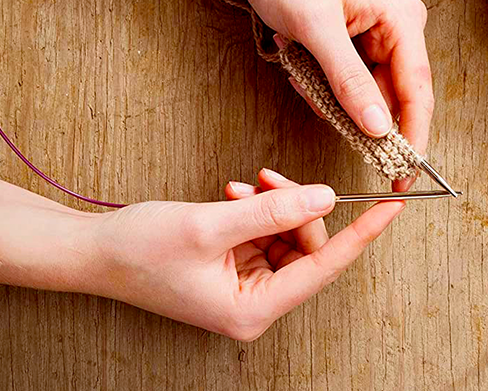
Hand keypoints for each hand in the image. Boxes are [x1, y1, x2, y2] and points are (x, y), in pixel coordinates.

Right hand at [86, 169, 403, 340]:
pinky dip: (257, 208)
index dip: (361, 235)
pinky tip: (234, 194)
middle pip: (306, 246)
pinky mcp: (235, 266)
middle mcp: (255, 303)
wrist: (94, 252)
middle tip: (267, 177)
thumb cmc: (141, 248)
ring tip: (240, 186)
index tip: (392, 208)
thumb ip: (271, 210)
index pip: (324, 268)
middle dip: (293, 205)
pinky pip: (266, 231)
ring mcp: (246, 285)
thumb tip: (325, 198)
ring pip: (288, 234)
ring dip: (272, 203)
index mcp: (252, 310)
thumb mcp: (210, 224)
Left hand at [235, 0, 434, 189]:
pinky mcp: (354, 43)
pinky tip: (300, 65)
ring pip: (366, 95)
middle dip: (356, 113)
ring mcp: (378, 36)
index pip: (417, 91)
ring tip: (302, 70)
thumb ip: (349, 81)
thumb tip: (380, 129)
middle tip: (322, 109)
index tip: (403, 178)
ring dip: (333, 98)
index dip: (411, 138)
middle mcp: (398, 28)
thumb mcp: (316, 28)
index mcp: (402, 19)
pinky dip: (323, 88)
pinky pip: (347, 84)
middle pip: (392, 97)